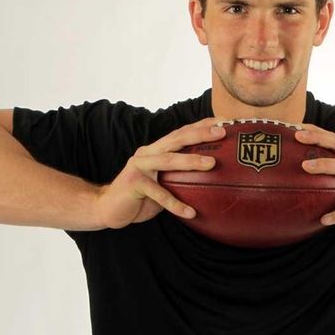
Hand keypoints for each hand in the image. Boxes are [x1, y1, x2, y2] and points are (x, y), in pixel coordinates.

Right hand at [94, 118, 225, 228]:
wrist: (108, 208)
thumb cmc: (142, 196)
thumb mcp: (164, 182)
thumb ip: (182, 176)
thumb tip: (214, 179)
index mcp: (158, 149)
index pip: (183, 132)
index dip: (203, 125)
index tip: (226, 122)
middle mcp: (149, 152)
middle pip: (177, 138)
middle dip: (201, 134)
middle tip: (222, 133)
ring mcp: (140, 166)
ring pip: (168, 160)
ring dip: (191, 161)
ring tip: (211, 164)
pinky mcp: (134, 183)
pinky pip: (158, 194)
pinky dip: (175, 204)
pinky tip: (190, 212)